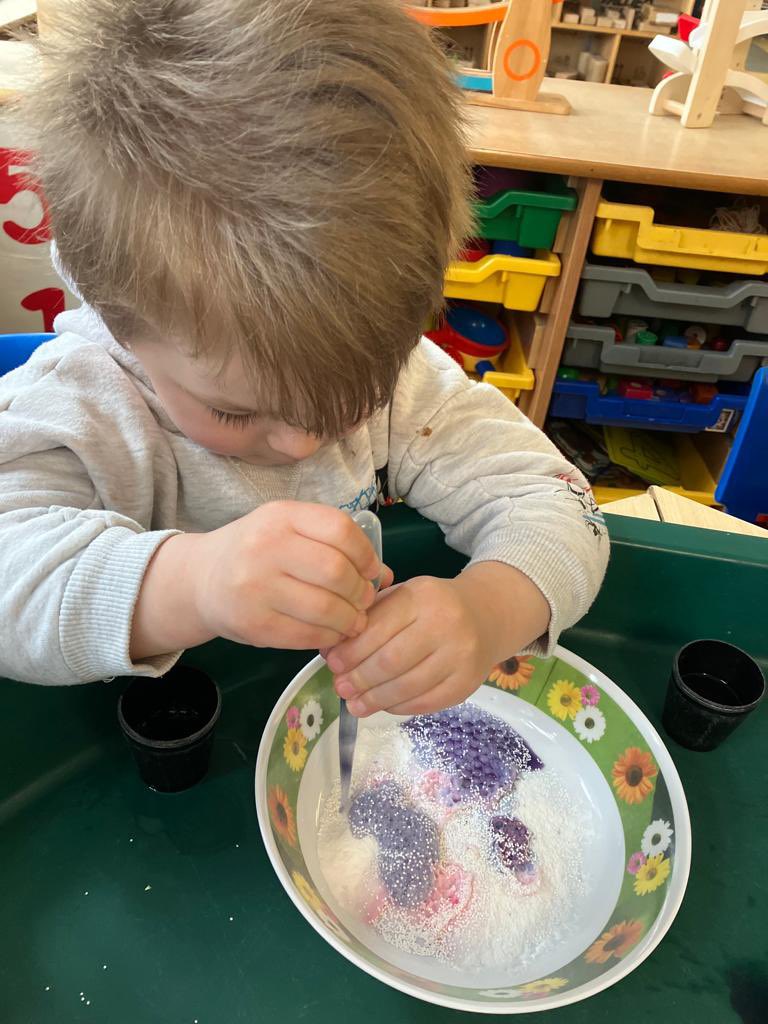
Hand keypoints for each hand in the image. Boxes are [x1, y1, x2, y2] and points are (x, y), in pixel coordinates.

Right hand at [131, 502, 389, 658]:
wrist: (200, 580)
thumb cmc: (256, 551)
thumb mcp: (288, 530)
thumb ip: (335, 545)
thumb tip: (386, 575)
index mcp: (280, 516)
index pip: (340, 530)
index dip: (366, 554)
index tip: (372, 570)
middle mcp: (265, 547)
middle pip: (336, 571)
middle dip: (360, 591)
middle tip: (364, 600)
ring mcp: (255, 588)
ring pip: (325, 608)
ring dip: (350, 619)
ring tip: (353, 620)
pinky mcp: (253, 625)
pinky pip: (306, 635)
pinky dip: (329, 636)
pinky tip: (332, 632)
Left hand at [325, 563, 549, 716]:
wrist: (487, 616)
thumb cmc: (433, 606)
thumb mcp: (404, 597)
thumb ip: (370, 619)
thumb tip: (332, 651)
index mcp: (422, 597)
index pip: (378, 628)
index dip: (351, 650)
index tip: (333, 663)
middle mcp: (445, 624)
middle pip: (390, 661)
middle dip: (359, 678)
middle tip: (340, 687)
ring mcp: (460, 656)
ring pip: (407, 686)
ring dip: (374, 699)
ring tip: (355, 704)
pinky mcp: (466, 684)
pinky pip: (425, 702)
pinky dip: (398, 707)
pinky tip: (383, 706)